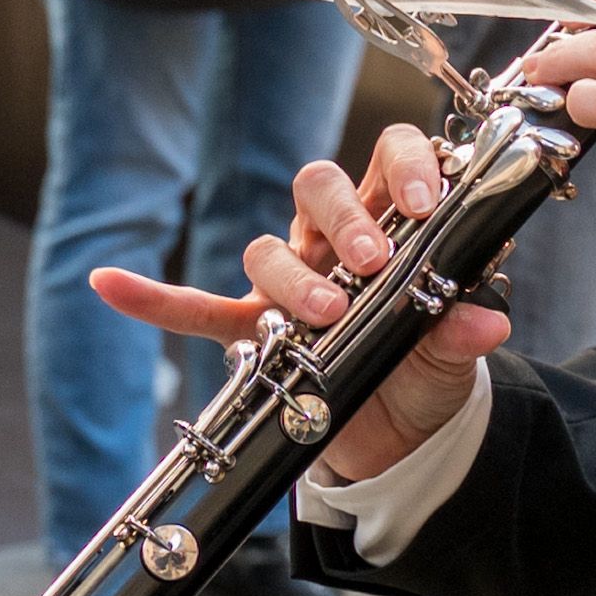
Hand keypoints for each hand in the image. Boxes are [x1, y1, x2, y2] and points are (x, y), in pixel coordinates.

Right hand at [89, 123, 512, 481]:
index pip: (390, 158)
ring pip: (268, 249)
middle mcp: (334, 239)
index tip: (421, 204)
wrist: (402, 437)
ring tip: (322, 314)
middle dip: (343, 218)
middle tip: (370, 262)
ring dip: (291, 276)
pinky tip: (109, 285)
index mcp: (391, 222)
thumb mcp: (454, 354)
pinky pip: (197, 311)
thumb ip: (460, 330)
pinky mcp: (256, 334)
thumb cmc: (428, 369)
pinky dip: (155, 301)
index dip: (405, 167)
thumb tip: (485, 320)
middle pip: (319, 188)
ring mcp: (291, 283)